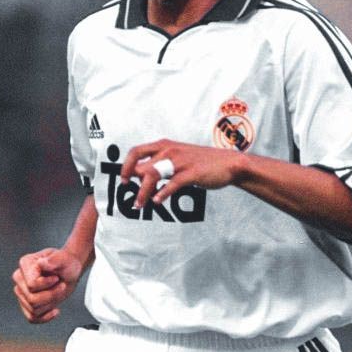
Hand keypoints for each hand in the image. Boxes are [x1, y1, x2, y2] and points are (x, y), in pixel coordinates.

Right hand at [12, 247, 83, 323]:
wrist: (69, 272)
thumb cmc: (66, 263)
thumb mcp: (64, 259)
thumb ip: (54, 260)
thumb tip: (41, 263)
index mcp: (25, 264)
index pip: (32, 285)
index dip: (47, 285)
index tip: (56, 278)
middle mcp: (20, 278)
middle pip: (32, 300)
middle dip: (52, 295)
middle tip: (61, 285)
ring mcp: (21, 292)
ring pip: (34, 310)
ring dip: (51, 303)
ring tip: (58, 292)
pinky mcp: (26, 304)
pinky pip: (32, 318)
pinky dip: (45, 317)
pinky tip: (54, 310)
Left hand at [120, 139, 243, 208]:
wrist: (228, 163)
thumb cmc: (201, 162)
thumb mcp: (178, 157)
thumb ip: (160, 163)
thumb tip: (140, 176)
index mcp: (165, 145)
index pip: (136, 151)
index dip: (126, 166)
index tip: (123, 180)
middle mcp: (170, 151)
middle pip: (142, 167)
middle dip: (133, 184)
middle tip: (133, 199)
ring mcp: (181, 161)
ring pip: (153, 175)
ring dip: (142, 192)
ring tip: (139, 205)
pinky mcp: (192, 173)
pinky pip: (172, 184)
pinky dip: (162, 194)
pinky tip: (157, 202)